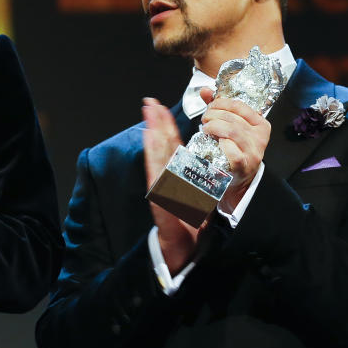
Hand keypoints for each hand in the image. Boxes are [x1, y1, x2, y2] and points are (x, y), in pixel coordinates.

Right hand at [142, 97, 198, 273]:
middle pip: (161, 145)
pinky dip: (153, 156)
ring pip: (157, 155)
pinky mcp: (161, 197)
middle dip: (156, 122)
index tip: (160, 107)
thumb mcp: (196, 193)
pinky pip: (157, 173)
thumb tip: (198, 158)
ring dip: (153, 133)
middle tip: (150, 101)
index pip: (170, 144)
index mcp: (175, 173)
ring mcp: (161, 185)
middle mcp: (166, 176)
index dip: (165, 125)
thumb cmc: (189, 221)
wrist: (183, 245)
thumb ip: (194, 176)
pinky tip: (152, 142)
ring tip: (149, 114)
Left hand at [199, 88, 270, 211]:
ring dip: (213, 127)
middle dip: (213, 115)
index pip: (240, 106)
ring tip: (206, 128)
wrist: (237, 176)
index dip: (221, 103)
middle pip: (232, 118)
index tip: (210, 106)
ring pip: (231, 131)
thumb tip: (205, 90)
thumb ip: (218, 107)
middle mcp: (260, 138)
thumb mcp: (230, 125)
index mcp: (260, 124)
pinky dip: (220, 144)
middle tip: (205, 119)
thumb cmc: (233, 148)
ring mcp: (253, 153)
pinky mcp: (243, 166)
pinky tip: (214, 142)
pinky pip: (231, 150)